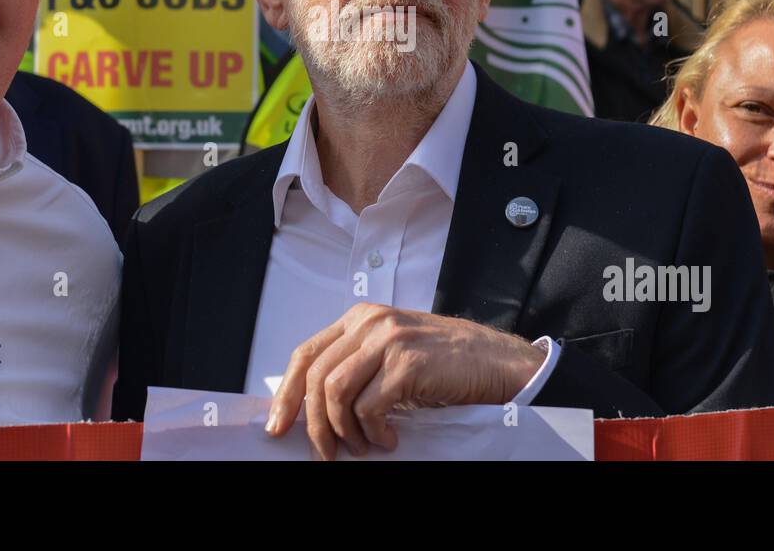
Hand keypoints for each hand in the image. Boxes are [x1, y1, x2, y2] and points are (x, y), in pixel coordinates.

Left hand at [264, 303, 544, 459]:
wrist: (495, 362)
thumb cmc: (445, 363)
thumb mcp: (392, 353)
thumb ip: (357, 365)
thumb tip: (314, 406)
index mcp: (362, 318)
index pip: (307, 353)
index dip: (288, 392)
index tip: (278, 425)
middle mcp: (371, 323)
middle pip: (317, 376)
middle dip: (313, 422)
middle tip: (324, 453)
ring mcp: (389, 340)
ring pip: (336, 392)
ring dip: (342, 431)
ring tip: (362, 447)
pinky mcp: (407, 364)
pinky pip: (369, 407)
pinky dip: (373, 432)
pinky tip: (389, 440)